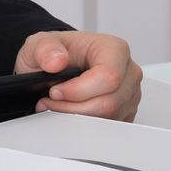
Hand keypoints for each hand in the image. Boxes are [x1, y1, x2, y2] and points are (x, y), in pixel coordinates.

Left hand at [15, 30, 141, 120]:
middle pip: (109, 102)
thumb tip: (56, 61)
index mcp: (114, 49)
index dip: (79, 90)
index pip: (109, 76)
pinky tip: (70, 111)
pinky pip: (108, 126)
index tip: (56, 92)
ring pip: (108, 118)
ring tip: (57, 105)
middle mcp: (127, 71)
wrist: (57, 64)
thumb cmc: (56, 53)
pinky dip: (85, 124)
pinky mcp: (124, 111)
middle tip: (50, 101)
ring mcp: (128, 93)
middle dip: (73, 107)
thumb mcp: (41, 44)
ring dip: (77, 117)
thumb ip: (45, 49)